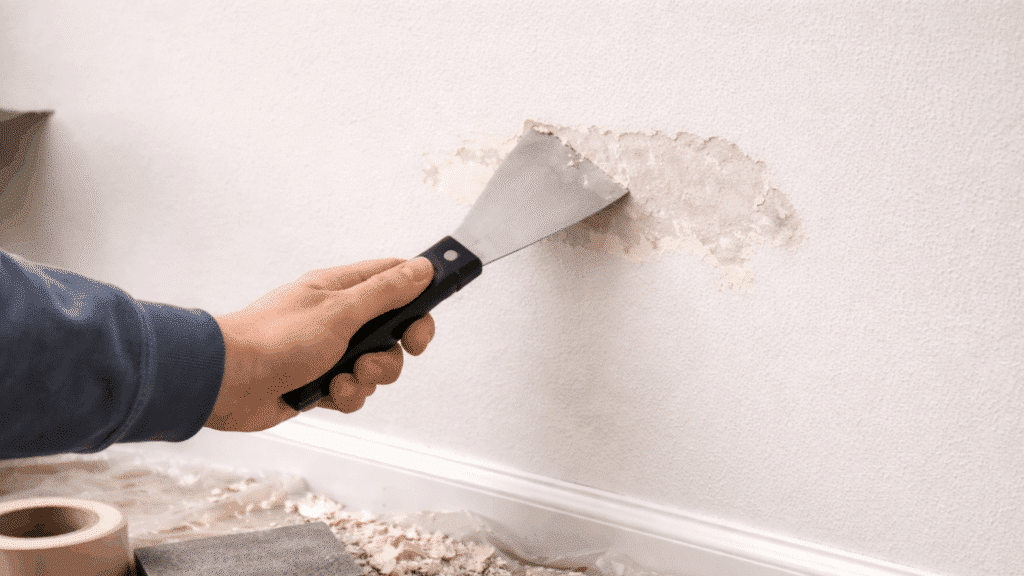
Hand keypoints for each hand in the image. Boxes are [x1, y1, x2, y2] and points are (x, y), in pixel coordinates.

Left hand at [205, 257, 434, 431]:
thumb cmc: (275, 338)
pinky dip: (346, 394)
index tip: (421, 323)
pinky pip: (353, 389)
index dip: (417, 299)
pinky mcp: (319, 380)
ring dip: (367, 378)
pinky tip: (326, 393)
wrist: (228, 382)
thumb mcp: (341, 311)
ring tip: (343, 377)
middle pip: (391, 330)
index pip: (394, 280)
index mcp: (340, 288)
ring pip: (375, 365)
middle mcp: (338, 316)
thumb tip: (422, 268)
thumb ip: (385, 292)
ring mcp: (329, 349)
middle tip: (376, 357)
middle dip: (393, 352)